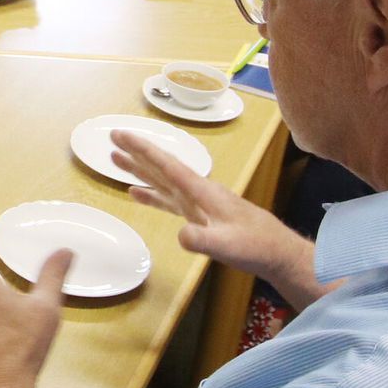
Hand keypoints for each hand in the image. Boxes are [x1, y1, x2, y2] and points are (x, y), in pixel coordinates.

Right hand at [108, 129, 322, 307]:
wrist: (276, 253)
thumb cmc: (255, 246)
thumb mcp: (228, 245)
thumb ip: (203, 240)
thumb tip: (179, 234)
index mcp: (202, 191)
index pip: (167, 165)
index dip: (143, 149)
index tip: (121, 135)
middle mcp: (198, 191)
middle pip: (161, 167)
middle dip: (136, 152)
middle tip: (111, 138)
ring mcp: (199, 202)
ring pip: (163, 181)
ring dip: (140, 170)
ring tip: (115, 160)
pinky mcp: (200, 215)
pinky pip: (169, 199)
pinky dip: (152, 194)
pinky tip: (136, 193)